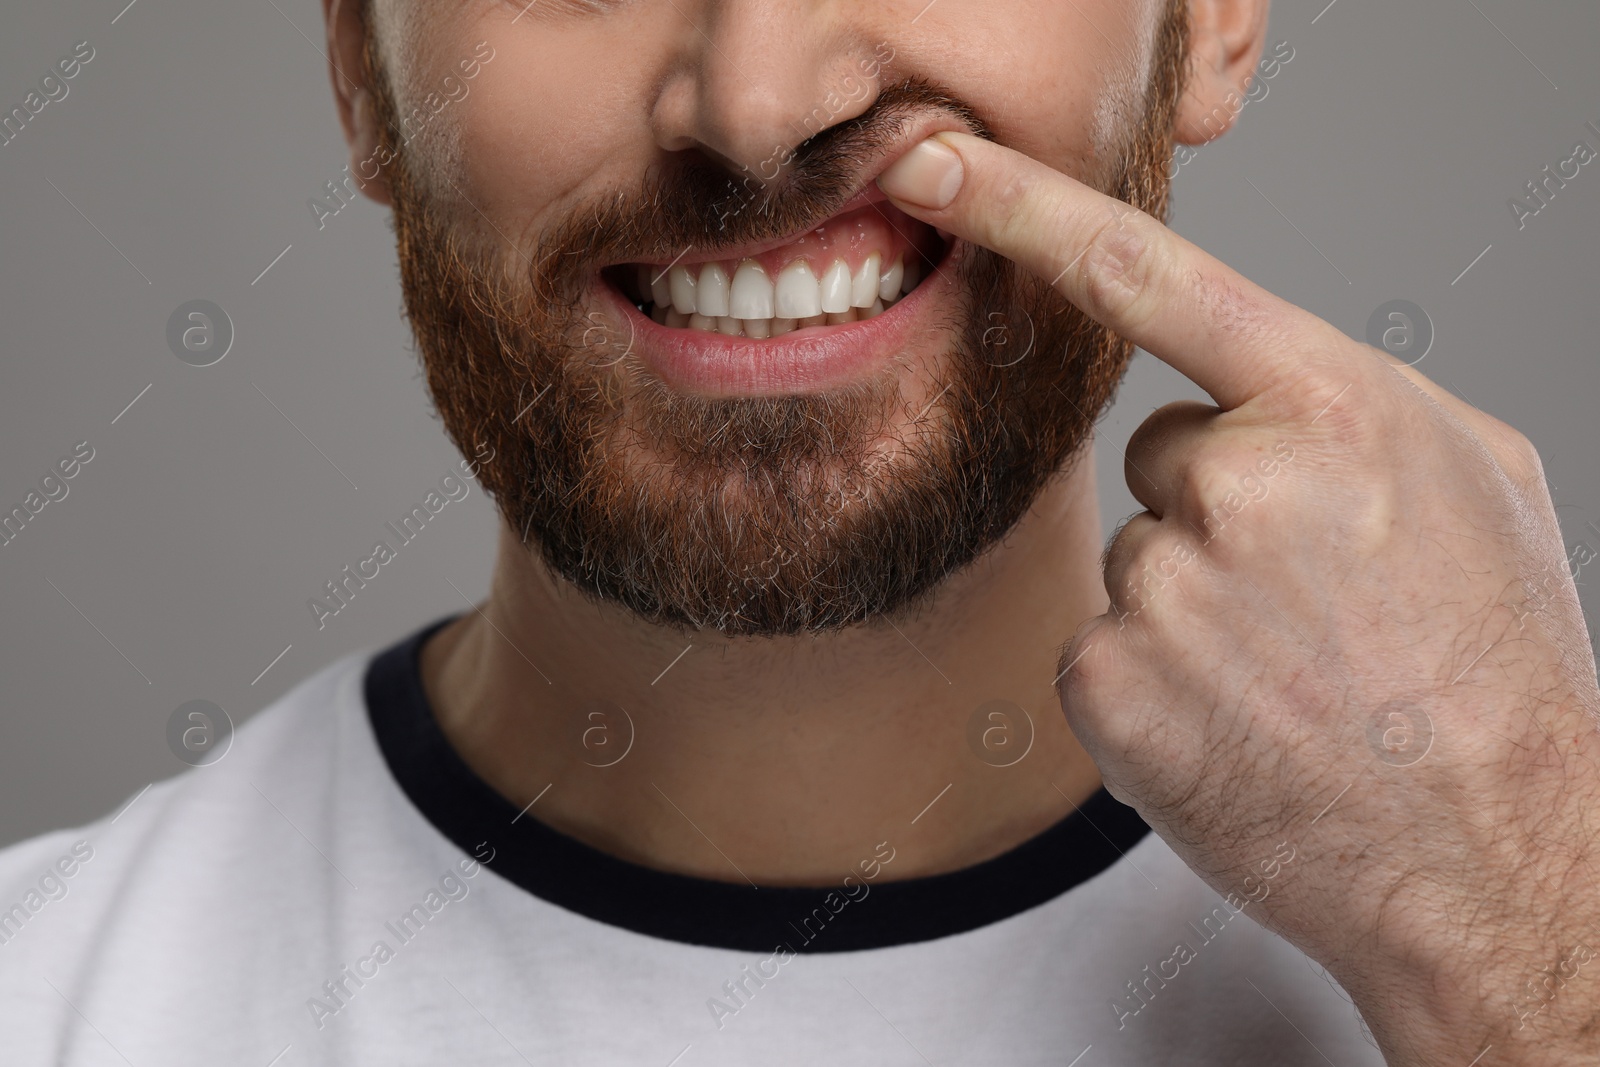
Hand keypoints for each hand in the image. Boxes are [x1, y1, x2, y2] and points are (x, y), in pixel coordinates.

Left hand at [879, 131, 1599, 1065]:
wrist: (1492, 857)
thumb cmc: (1495, 670)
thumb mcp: (1480, 479)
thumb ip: (1350, 404)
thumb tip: (1255, 397)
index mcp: (1330, 409)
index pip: (1147, 275)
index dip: (1021, 206)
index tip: (934, 163)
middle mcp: (1234, 483)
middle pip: (1161, 458)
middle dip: (1220, 514)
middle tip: (1312, 602)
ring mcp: (1161, 589)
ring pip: (1138, 558)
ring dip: (1194, 608)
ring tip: (1292, 674)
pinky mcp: (1107, 685)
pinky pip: (1103, 645)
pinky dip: (1156, 683)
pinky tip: (1240, 724)